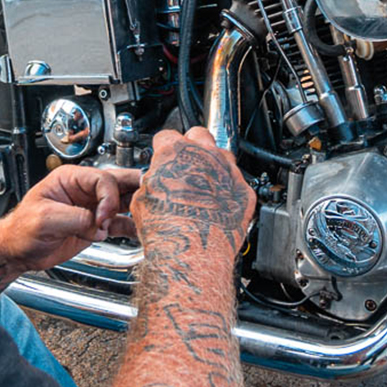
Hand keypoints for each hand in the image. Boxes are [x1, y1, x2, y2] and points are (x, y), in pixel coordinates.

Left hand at [0, 165, 142, 273]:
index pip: (102, 180)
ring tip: (152, 214)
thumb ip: (76, 218)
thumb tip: (99, 225)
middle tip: (151, 196)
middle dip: (136, 189)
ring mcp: (92, 208)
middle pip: (119, 183)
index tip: (102, 218)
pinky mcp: (96, 226)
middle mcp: (85, 190)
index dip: (108, 198)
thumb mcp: (45, 219)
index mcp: (70, 178)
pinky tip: (142, 230)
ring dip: (138, 207)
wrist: (17, 252)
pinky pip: (120, 223)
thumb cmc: (21, 229)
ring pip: (124, 202)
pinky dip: (132, 227)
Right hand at [131, 128, 255, 261]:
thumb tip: (154, 183)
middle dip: (192, 146)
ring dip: (213, 165)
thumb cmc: (166, 229)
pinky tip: (219, 205)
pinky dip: (229, 191)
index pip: (167, 136)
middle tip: (185, 165)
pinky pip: (237, 183)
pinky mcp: (244, 191)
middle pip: (199, 136)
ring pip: (223, 156)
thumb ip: (153, 181)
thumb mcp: (142, 200)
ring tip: (203, 185)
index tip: (163, 157)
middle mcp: (204, 155)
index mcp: (174, 152)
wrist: (192, 251)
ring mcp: (227, 171)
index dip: (163, 147)